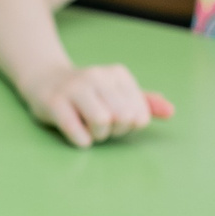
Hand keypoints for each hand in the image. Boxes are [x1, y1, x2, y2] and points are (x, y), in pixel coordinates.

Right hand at [27, 62, 173, 148]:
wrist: (44, 80)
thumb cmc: (86, 92)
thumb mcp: (115, 92)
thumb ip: (143, 102)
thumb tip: (170, 112)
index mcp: (117, 74)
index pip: (140, 114)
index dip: (130, 126)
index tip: (116, 121)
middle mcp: (97, 76)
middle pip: (123, 118)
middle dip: (115, 131)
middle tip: (102, 128)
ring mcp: (74, 88)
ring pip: (103, 122)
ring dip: (98, 136)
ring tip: (89, 130)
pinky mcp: (54, 103)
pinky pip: (77, 132)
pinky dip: (82, 141)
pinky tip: (77, 134)